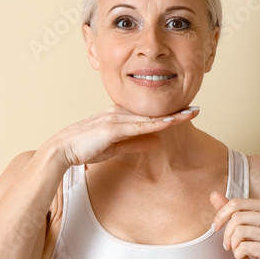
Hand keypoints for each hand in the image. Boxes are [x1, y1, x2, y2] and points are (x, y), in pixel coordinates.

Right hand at [48, 104, 199, 167]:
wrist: (62, 150)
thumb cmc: (85, 148)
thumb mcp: (115, 147)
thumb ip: (135, 144)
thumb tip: (156, 142)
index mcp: (119, 116)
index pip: (148, 114)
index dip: (168, 114)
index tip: (186, 113)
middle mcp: (119, 113)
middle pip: (153, 112)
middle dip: (175, 111)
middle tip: (197, 109)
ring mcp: (115, 119)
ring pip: (149, 117)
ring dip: (170, 116)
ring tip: (190, 114)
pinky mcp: (111, 128)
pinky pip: (138, 126)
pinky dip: (155, 124)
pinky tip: (169, 123)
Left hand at [209, 191, 259, 258]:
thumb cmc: (259, 246)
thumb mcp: (245, 226)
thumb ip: (231, 211)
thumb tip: (213, 194)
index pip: (237, 203)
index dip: (221, 215)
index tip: (215, 228)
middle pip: (236, 217)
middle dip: (226, 234)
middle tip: (228, 245)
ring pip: (239, 232)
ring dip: (233, 246)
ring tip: (238, 252)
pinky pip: (243, 247)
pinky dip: (238, 255)